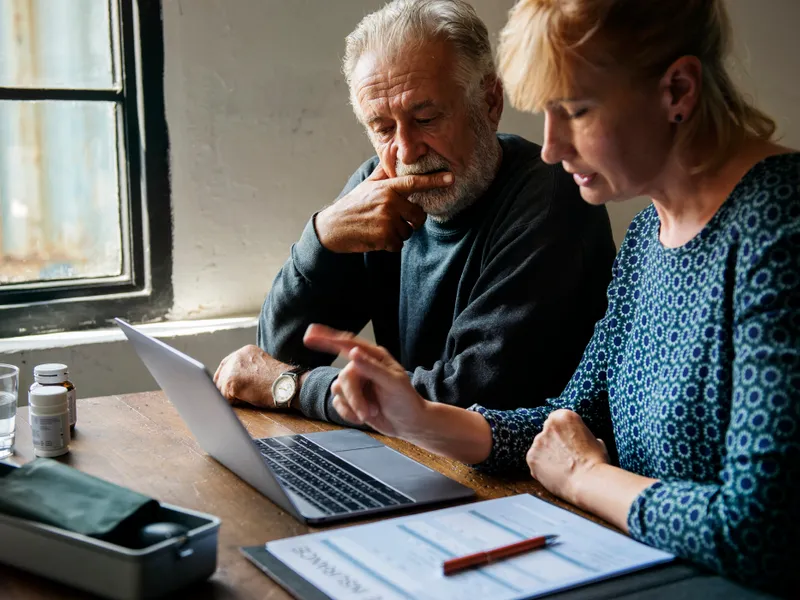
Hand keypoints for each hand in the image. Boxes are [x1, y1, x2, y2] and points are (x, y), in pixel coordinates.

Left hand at [213, 345, 291, 408]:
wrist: (287, 385)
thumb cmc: (280, 381)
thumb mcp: (262, 367)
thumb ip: (248, 369)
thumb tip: (235, 381)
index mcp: (246, 351)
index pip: (226, 364)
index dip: (224, 377)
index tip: (224, 387)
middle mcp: (237, 356)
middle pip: (220, 375)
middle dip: (224, 388)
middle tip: (233, 397)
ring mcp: (233, 368)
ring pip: (221, 387)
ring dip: (230, 395)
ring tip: (247, 396)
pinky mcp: (231, 381)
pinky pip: (224, 397)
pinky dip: (234, 402)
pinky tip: (247, 399)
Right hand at [303, 324, 425, 436]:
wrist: (409, 424)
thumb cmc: (406, 401)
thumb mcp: (393, 383)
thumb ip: (372, 368)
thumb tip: (353, 353)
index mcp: (374, 356)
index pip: (348, 343)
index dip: (328, 337)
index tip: (309, 334)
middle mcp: (362, 367)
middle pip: (344, 376)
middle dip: (354, 397)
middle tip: (368, 412)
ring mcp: (356, 383)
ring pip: (338, 390)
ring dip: (353, 406)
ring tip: (372, 413)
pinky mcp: (350, 399)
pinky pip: (337, 403)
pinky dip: (348, 413)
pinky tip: (363, 418)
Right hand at [314, 165, 452, 252]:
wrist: (333, 228)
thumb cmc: (353, 205)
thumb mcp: (367, 185)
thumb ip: (384, 172)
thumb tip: (392, 151)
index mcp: (387, 188)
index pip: (414, 183)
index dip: (434, 180)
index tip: (451, 178)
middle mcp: (389, 202)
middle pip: (418, 216)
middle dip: (410, 221)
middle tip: (393, 219)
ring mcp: (387, 221)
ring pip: (408, 232)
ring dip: (398, 234)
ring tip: (380, 227)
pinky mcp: (384, 238)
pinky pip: (399, 245)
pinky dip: (390, 245)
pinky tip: (377, 237)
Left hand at [526, 409, 609, 504]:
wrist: (587, 481)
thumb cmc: (595, 462)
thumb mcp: (596, 442)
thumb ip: (584, 437)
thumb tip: (586, 441)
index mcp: (564, 417)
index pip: (557, 419)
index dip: (562, 432)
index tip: (567, 441)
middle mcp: (548, 425)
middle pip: (547, 432)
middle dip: (553, 443)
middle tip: (564, 456)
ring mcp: (538, 441)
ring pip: (540, 447)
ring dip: (547, 455)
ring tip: (561, 468)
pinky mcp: (531, 457)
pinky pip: (534, 461)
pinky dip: (541, 467)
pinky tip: (553, 474)